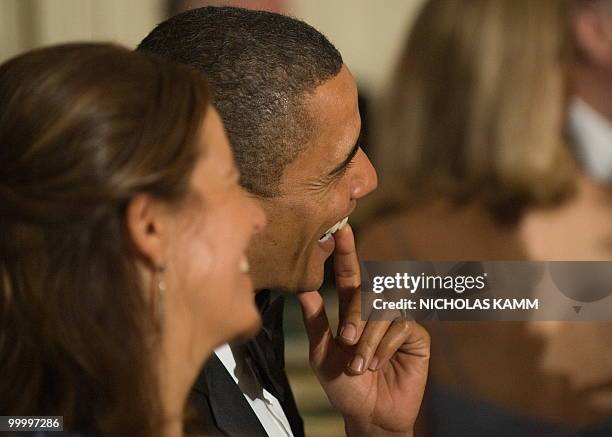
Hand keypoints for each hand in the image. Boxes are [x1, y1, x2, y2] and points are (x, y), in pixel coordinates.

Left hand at [297, 224, 429, 436]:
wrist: (369, 415)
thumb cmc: (344, 386)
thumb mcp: (322, 354)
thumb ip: (316, 321)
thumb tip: (302, 289)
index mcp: (353, 312)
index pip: (351, 276)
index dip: (346, 252)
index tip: (341, 229)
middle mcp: (376, 312)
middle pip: (369, 292)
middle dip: (356, 315)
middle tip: (347, 341)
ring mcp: (397, 322)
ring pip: (384, 310)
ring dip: (369, 339)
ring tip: (360, 364)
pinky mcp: (416, 336)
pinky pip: (401, 327)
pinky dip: (385, 346)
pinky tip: (379, 363)